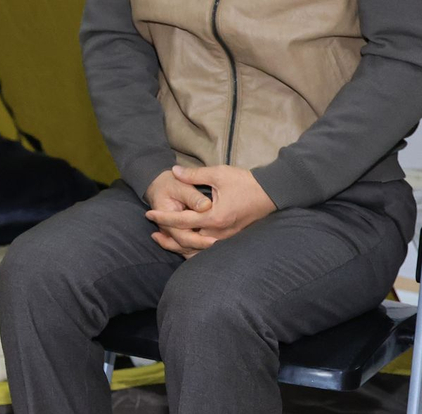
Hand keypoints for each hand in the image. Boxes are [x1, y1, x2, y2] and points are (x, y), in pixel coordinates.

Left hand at [145, 164, 276, 251]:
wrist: (272, 192)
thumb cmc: (245, 182)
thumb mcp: (218, 174)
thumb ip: (194, 175)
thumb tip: (174, 171)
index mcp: (214, 216)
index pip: (182, 220)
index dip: (163, 217)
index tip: (148, 214)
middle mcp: (219, 232)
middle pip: (188, 241)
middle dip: (169, 237)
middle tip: (152, 232)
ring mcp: (226, 237)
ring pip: (198, 249)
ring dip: (180, 246)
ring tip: (164, 241)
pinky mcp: (231, 238)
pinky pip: (209, 249)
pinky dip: (195, 249)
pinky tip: (185, 246)